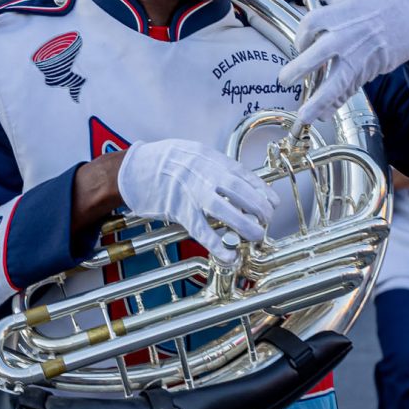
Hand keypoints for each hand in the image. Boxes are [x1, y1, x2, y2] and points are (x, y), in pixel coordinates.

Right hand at [115, 139, 274, 258]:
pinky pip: (201, 229)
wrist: (134, 167)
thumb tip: (239, 183)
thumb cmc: (165, 161)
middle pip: (240, 192)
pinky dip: (216, 244)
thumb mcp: (195, 153)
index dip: (262, 191)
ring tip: (256, 236)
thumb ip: (216, 167)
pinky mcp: (178, 210)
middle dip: (259, 208)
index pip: (244, 175)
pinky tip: (229, 254)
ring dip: (244, 225)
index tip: (273, 203)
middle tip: (267, 221)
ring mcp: (191, 192)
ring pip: (225, 210)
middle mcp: (204, 174)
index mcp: (211, 159)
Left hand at [279, 0, 408, 127]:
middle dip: (300, 68)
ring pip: (336, 81)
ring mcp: (357, 57)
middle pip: (319, 53)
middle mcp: (345, 36)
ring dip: (319, 101)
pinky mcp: (366, 71)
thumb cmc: (373, 5)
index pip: (310, 23)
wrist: (408, 21)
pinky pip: (348, 90)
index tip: (300, 43)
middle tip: (283, 80)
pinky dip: (336, 103)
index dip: (300, 34)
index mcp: (338, 13)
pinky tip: (322, 114)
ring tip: (304, 116)